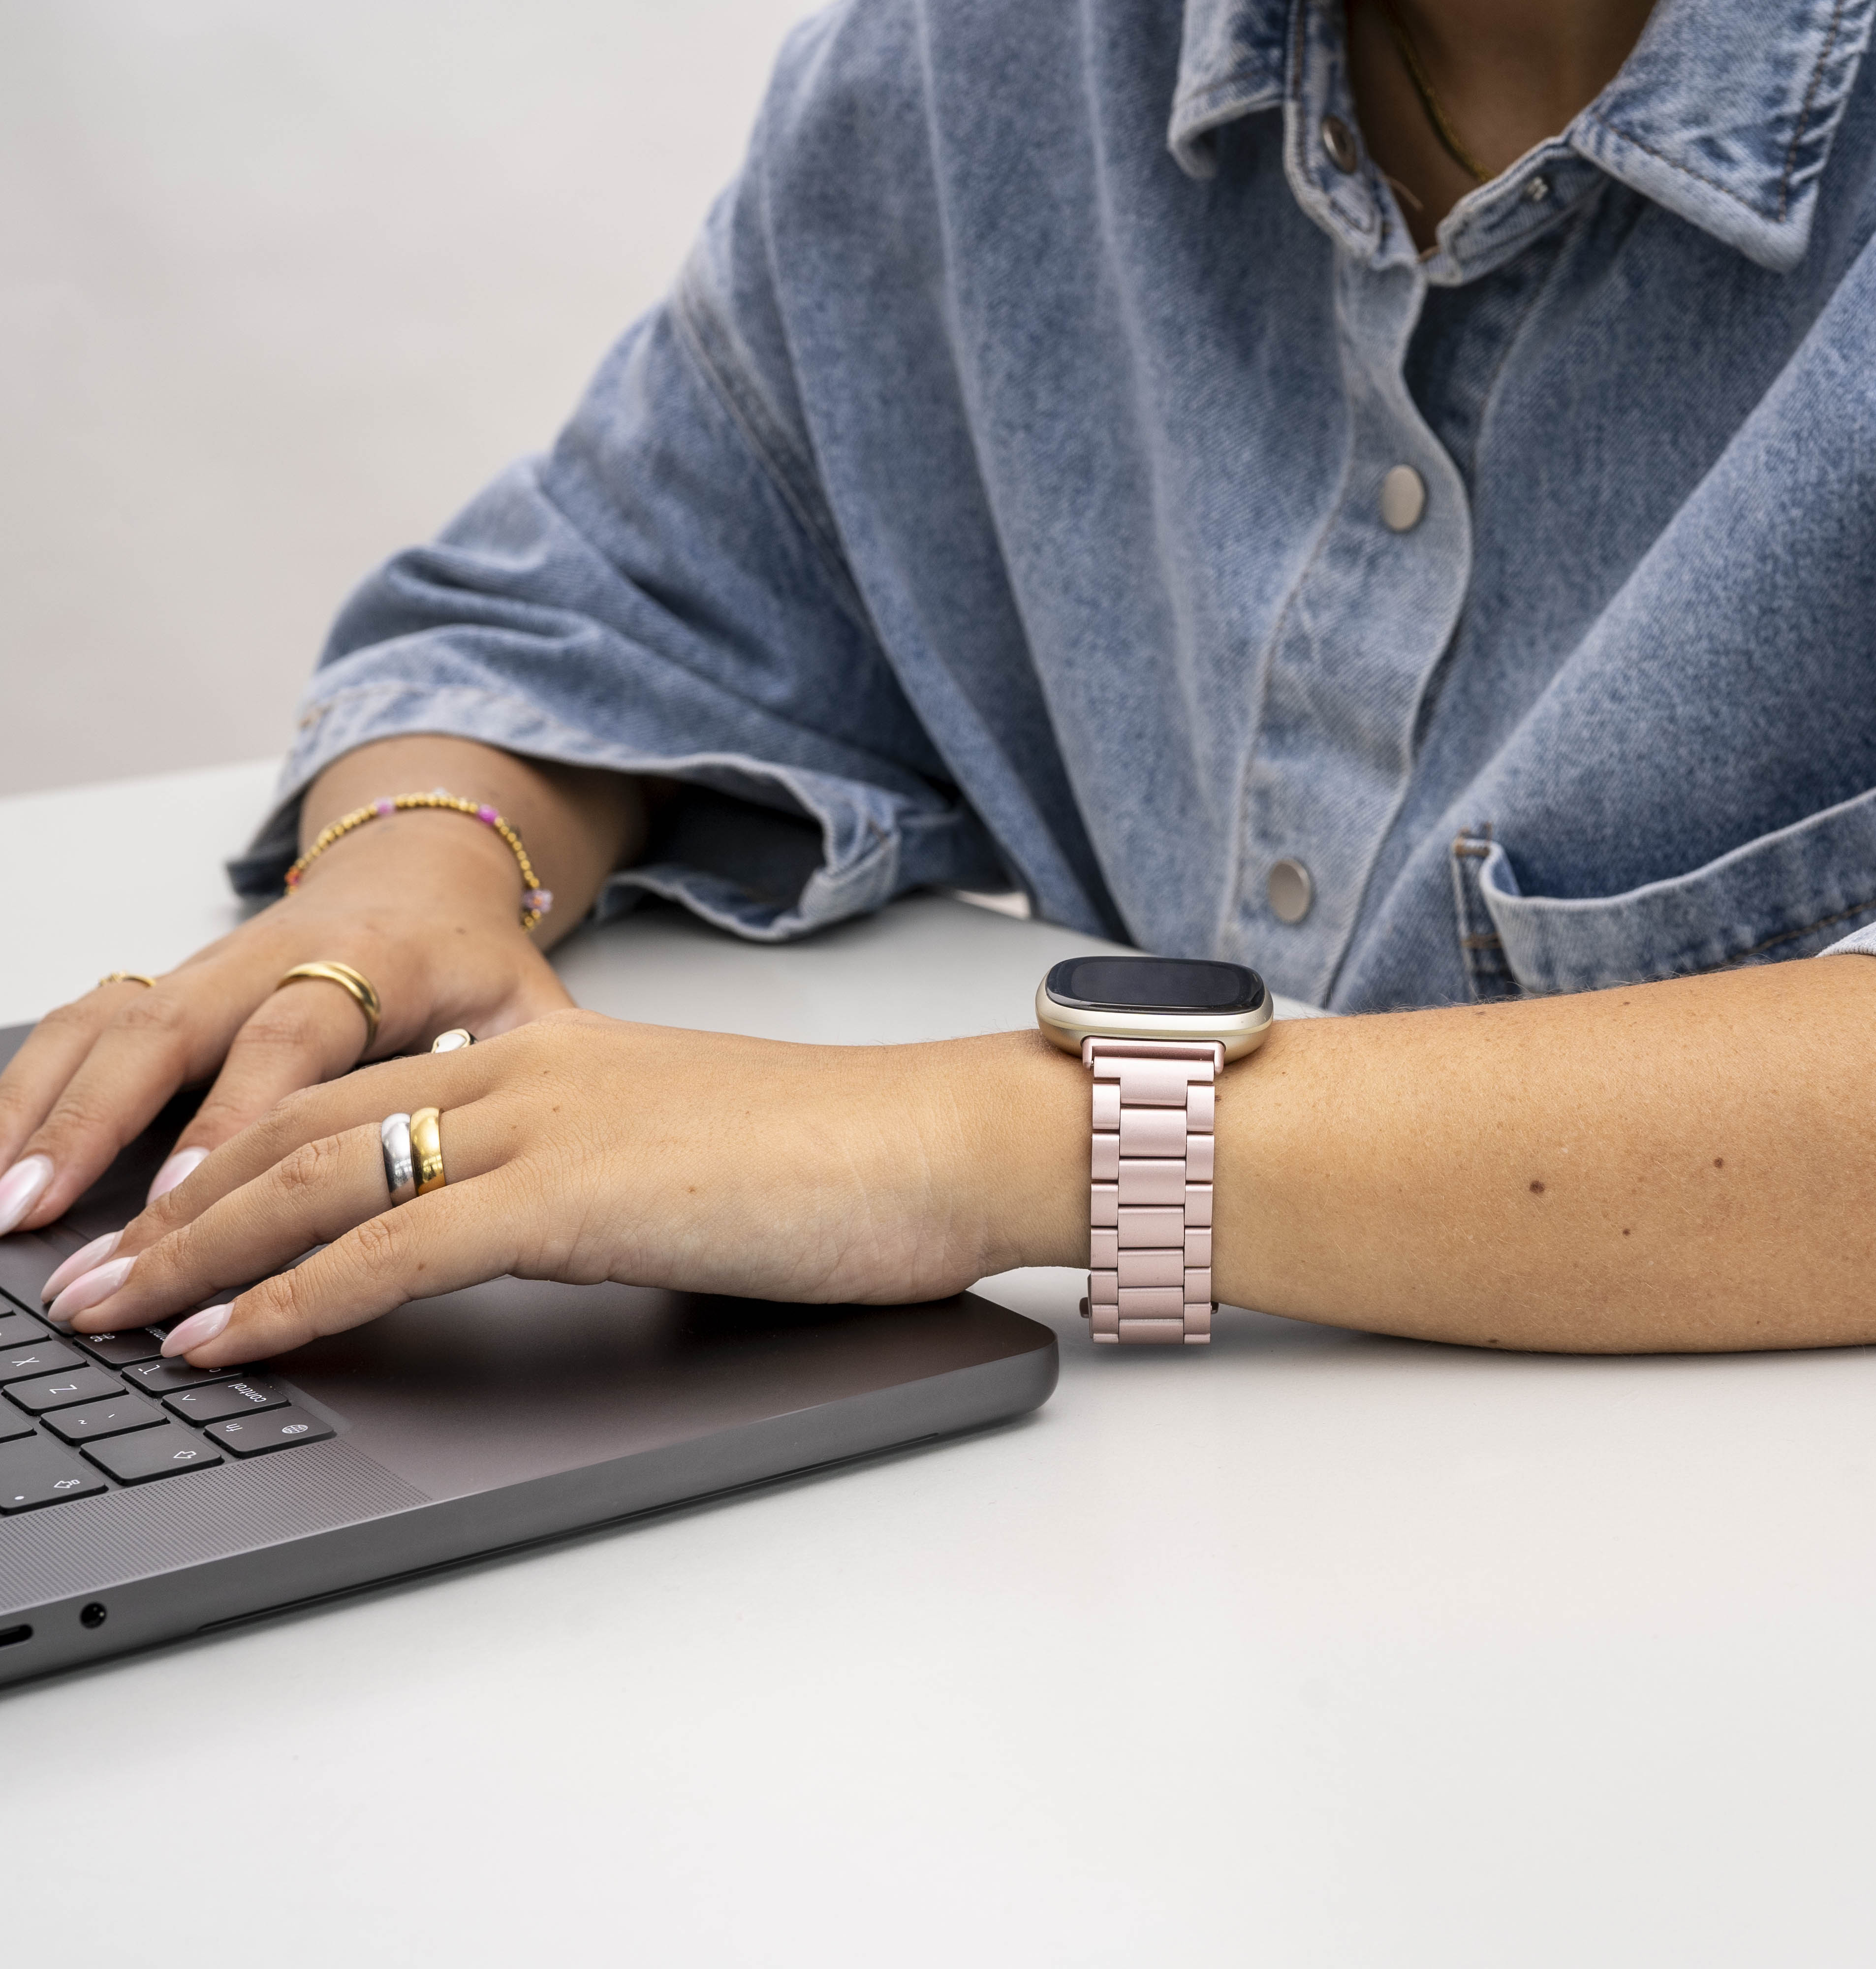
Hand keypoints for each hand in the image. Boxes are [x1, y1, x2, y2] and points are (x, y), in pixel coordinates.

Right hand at [0, 814, 570, 1243]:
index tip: (185, 1200)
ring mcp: (212, 969)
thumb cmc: (473, 954)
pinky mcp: (175, 980)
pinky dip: (30, 1081)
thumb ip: (533, 1064)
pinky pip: (87, 1021)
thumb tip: (563, 1143)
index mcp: (367, 964)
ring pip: (108, 1026)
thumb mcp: (527, 1001)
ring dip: (41, 1111)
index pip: (290, 1043)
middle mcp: (271, 959)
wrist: (424, 864)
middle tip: (35, 1217)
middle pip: (168, 1036)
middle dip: (94, 1128)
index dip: (234, 1117)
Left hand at [50, 1012, 1087, 1366]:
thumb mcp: (685, 1148)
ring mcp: (547, 1122)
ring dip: (196, 1250)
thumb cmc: (840, 1161)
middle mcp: (529, 1068)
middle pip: (304, 1123)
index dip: (238, 1150)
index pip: (354, 1091)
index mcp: (553, 1053)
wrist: (938, 1143)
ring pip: (320, 1176)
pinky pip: (394, 1244)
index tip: (166, 1211)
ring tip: (113, 1312)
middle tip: (90, 1270)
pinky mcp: (575, 1194)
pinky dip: (293, 1296)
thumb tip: (536, 1227)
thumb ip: (594, 1168)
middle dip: (176, 1200)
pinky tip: (229, 1339)